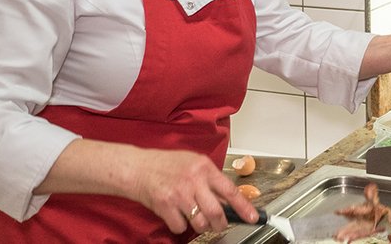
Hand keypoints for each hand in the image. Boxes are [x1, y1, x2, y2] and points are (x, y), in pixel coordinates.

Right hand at [125, 148, 259, 234]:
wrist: (137, 168)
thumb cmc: (165, 164)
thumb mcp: (193, 164)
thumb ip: (210, 179)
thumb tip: (227, 199)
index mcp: (204, 168)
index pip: (230, 190)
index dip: (244, 207)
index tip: (252, 217)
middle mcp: (193, 180)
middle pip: (216, 212)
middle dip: (221, 223)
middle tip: (220, 224)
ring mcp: (179, 194)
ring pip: (200, 222)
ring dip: (202, 226)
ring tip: (197, 219)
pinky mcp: (165, 206)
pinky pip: (181, 227)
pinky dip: (181, 226)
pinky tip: (177, 216)